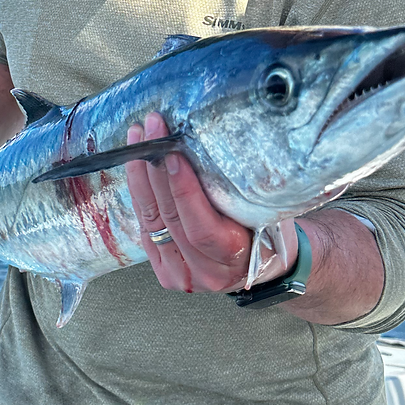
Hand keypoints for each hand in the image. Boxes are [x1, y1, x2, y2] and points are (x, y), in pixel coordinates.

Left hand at [125, 113, 297, 292]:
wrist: (262, 267)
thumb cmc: (269, 234)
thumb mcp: (263, 212)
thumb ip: (236, 191)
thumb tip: (210, 144)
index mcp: (235, 258)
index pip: (201, 227)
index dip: (183, 191)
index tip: (173, 154)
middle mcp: (203, 271)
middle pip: (170, 217)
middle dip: (156, 170)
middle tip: (152, 131)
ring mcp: (179, 273)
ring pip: (151, 219)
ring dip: (140, 175)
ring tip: (137, 139)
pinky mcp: (162, 267)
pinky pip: (145, 224)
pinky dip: (139, 192)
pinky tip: (136, 164)